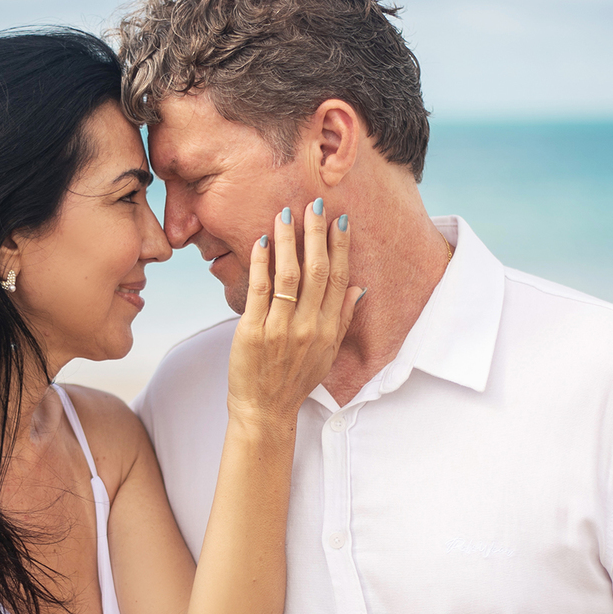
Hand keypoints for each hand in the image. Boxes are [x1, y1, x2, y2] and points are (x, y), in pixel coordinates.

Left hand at [228, 202, 357, 429]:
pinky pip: (259, 290)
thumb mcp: (327, 353)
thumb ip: (343, 319)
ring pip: (289, 275)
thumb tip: (359, 288)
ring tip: (285, 213)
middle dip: (316, 234)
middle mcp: (308, 327)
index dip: (340, 247)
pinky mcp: (253, 331)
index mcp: (328, 330)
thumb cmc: (295, 380)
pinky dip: (261, 263)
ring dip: (288, 241)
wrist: (265, 410)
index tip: (340, 220)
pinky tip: (261, 241)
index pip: (338, 279)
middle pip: (317, 271)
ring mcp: (280, 329)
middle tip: (313, 203)